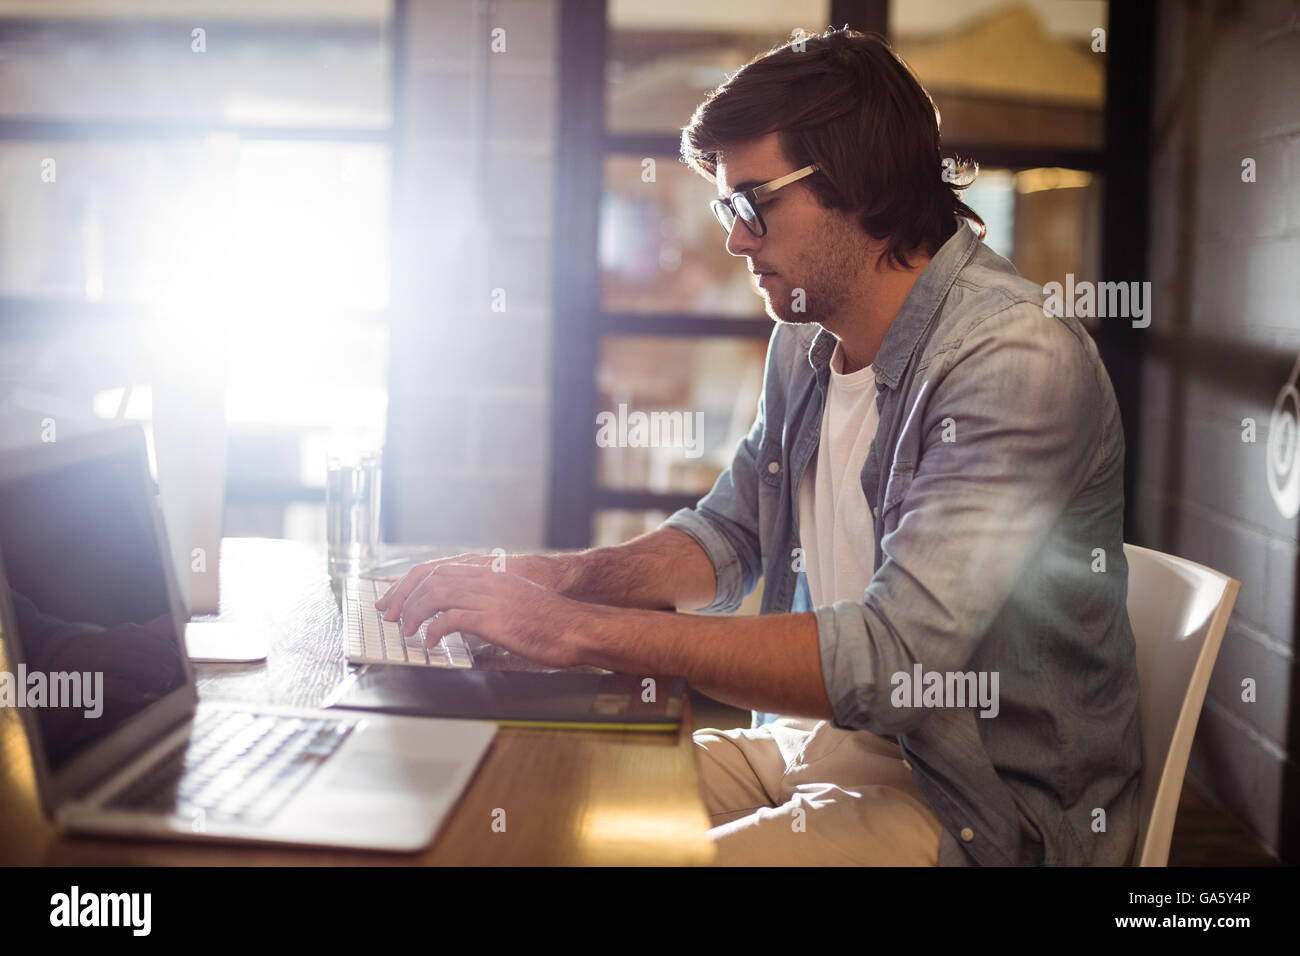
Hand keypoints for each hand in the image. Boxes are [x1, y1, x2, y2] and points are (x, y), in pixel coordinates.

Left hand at [375, 551, 568, 617]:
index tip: (394, 598)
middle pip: (430, 578)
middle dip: (403, 597)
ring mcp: (489, 597)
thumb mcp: (515, 601)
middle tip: (389, 616)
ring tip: (406, 631)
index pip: (437, 569)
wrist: (576, 627)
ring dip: (414, 613)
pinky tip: (431, 643)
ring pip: (435, 595)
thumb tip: (465, 614)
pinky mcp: (492, 618)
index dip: (410, 582)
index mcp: (490, 573)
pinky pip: (450, 619)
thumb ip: (489, 600)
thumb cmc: (550, 621)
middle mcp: (486, 580)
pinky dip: (434, 631)